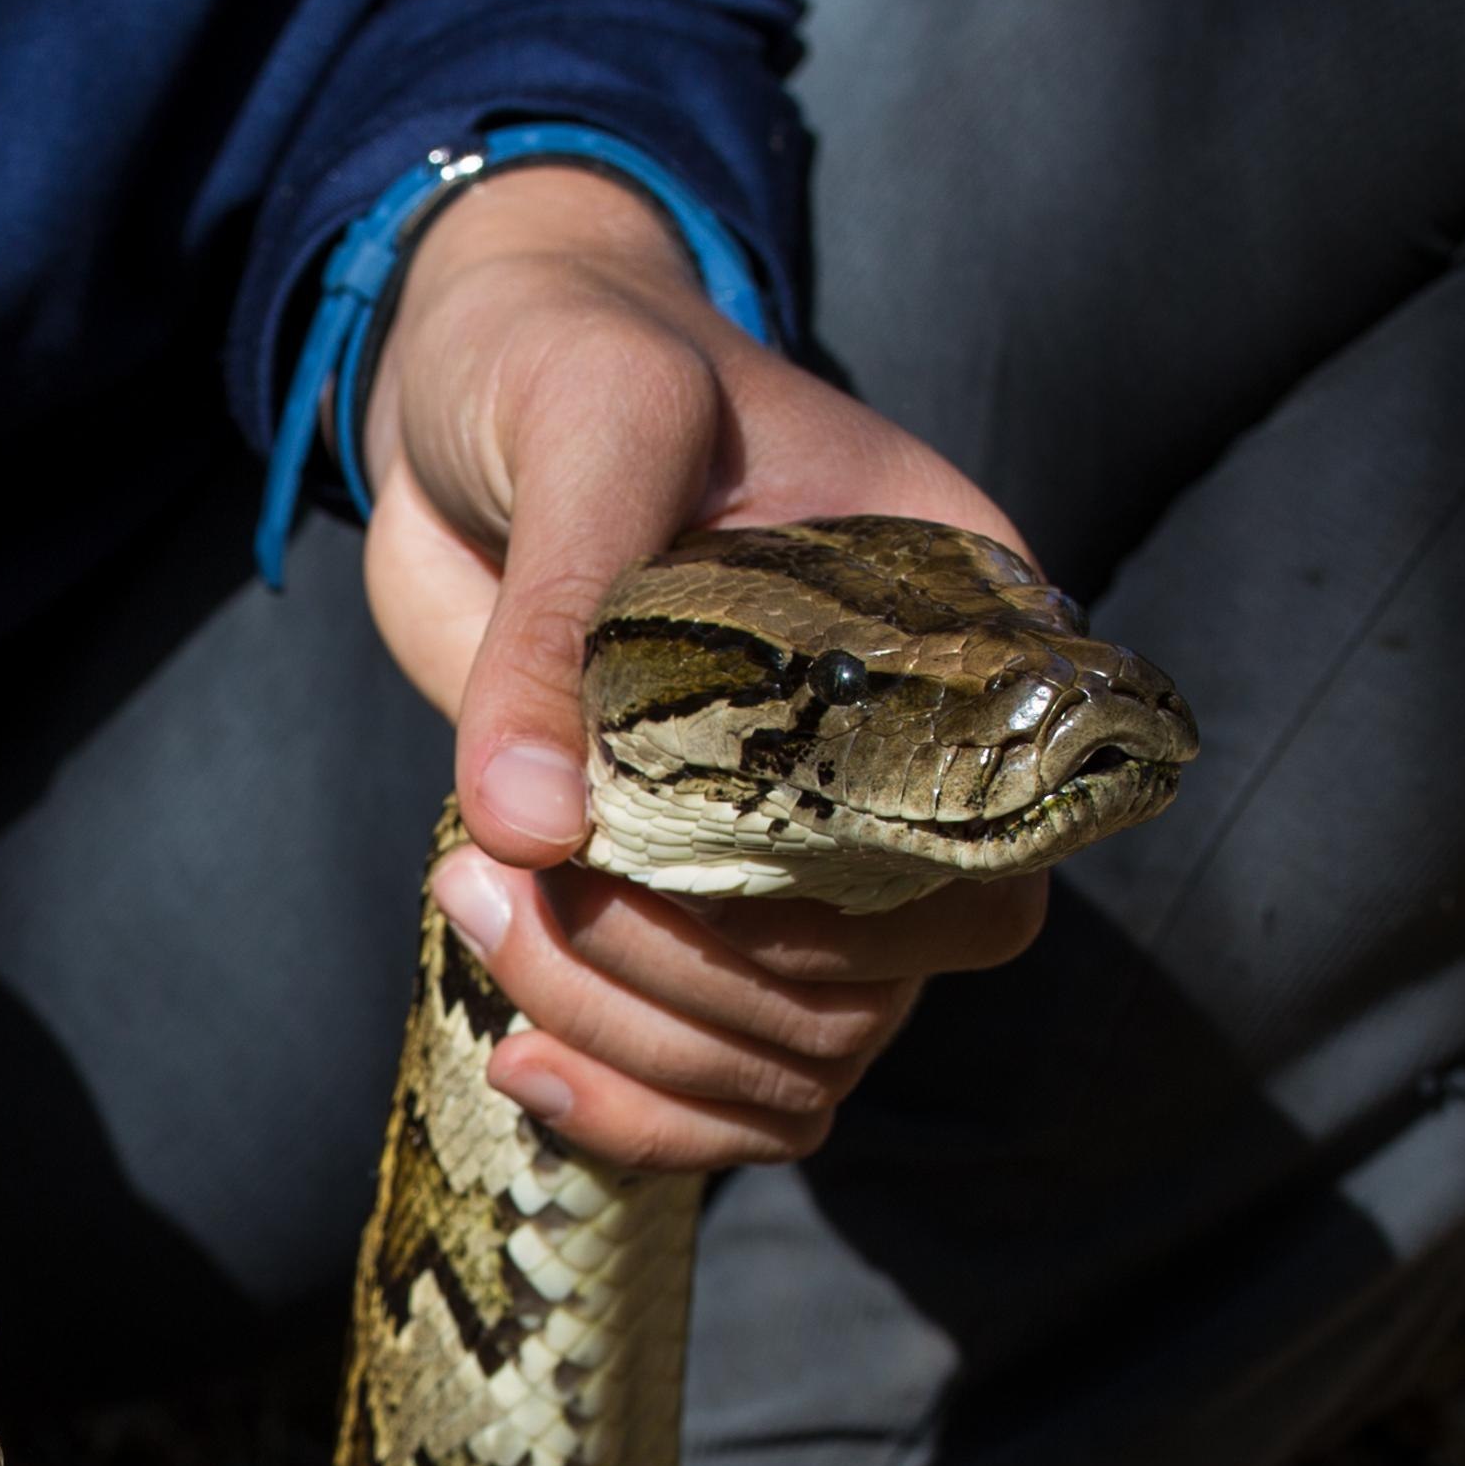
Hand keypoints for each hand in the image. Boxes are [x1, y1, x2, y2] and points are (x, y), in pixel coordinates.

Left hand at [360, 165, 1050, 1168]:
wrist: (478, 391)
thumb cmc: (568, 361)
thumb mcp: (587, 422)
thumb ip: (567, 605)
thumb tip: (532, 825)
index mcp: (951, 639)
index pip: (991, 854)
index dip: (854, 917)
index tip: (673, 856)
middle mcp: (901, 768)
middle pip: (874, 988)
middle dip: (683, 980)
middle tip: (501, 876)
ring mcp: (800, 851)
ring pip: (795, 1059)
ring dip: (630, 1036)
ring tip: (473, 900)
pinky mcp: (692, 906)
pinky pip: (725, 1086)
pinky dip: (631, 1104)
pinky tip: (525, 1059)